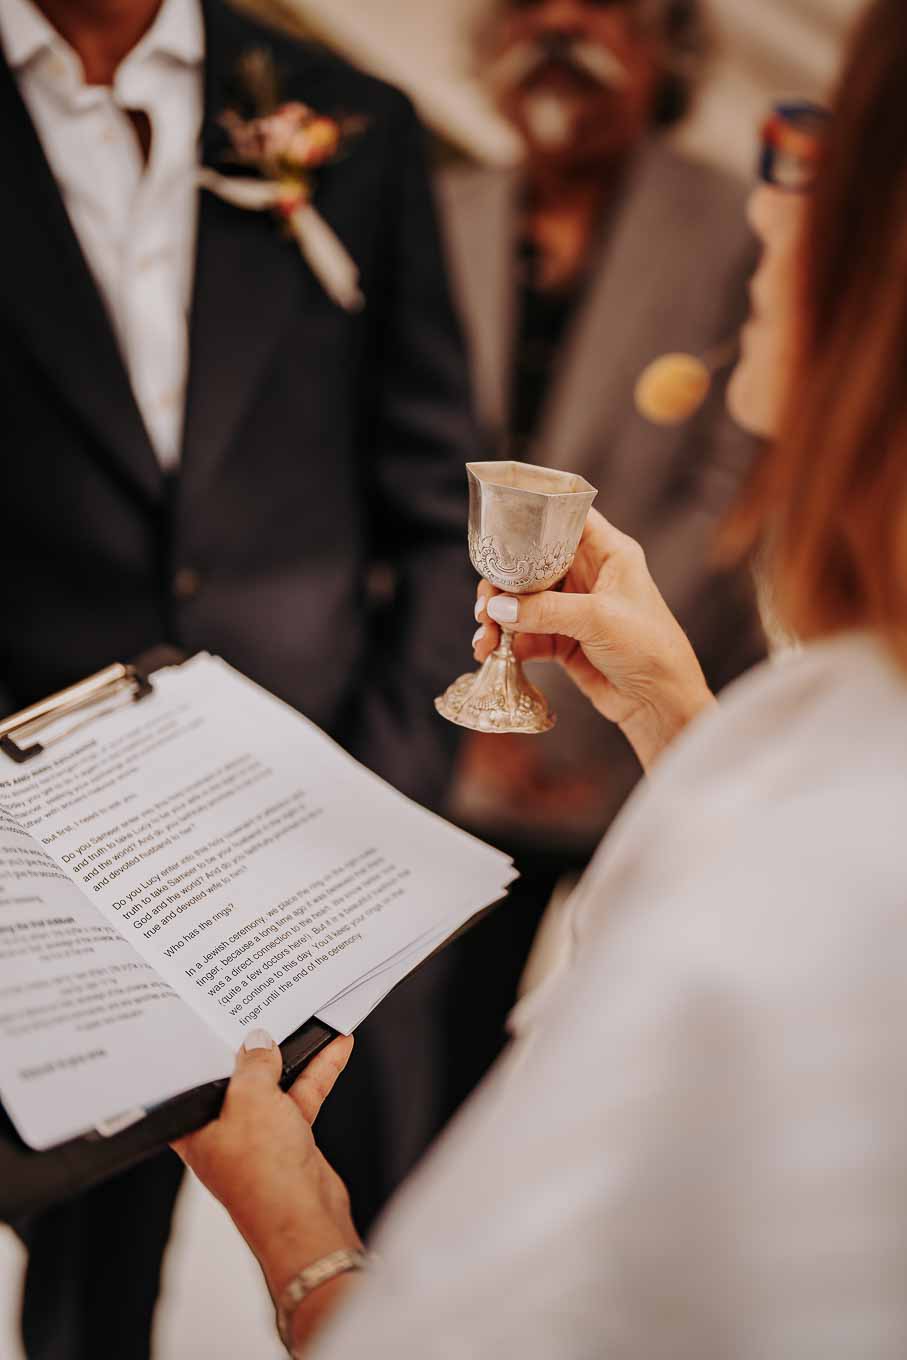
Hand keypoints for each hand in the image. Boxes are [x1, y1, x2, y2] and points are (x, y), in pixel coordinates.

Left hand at [173, 1030, 360, 1309]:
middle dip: (252, 1043)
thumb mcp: (250, 1098)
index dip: (199, 1045)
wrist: (304, 1219)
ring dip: (294, 1054)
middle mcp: (221, 1128)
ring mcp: (257, 1133)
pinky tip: (337, 1048)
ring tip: (307, 1019)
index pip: (190, 1076)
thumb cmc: (261, 1172)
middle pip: (235, 1074)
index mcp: (193, 1125)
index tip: (211, 1014)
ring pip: (273, 1082)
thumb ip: (253, 1062)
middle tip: (261, 1008)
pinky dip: (318, 1072)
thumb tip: (257, 1041)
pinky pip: (301, 1095)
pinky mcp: (288, 1137)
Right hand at [473, 509, 715, 769]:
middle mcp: (588, 575)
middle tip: (485, 603)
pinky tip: (491, 653)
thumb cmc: (648, 647)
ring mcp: (573, 609)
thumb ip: (545, 610)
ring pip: (523, 603)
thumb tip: (498, 608)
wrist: (659, 702)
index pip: (567, 518)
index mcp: (607, 553)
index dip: (534, 518)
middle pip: (532, 565)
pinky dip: (506, 643)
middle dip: (503, 583)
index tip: (500, 528)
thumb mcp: (597, 619)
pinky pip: (525, 635)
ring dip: (500, 618)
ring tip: (485, 636)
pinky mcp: (563, 640)